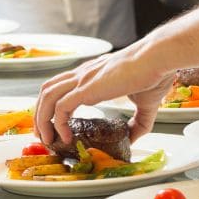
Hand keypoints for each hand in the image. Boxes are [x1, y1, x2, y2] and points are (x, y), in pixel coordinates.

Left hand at [34, 46, 174, 144]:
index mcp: (93, 75)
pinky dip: (58, 123)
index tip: (56, 126)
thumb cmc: (155, 73)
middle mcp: (83, 74)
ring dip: (42, 120)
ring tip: (48, 139)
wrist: (158, 59)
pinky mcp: (86, 88)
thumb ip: (138, 123)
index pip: (61, 87)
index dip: (53, 106)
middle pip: (46, 91)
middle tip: (45, 135)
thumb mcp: (146, 104)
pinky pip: (60, 107)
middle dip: (40, 114)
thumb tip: (134, 140)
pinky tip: (66, 136)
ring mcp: (82, 79)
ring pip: (46, 97)